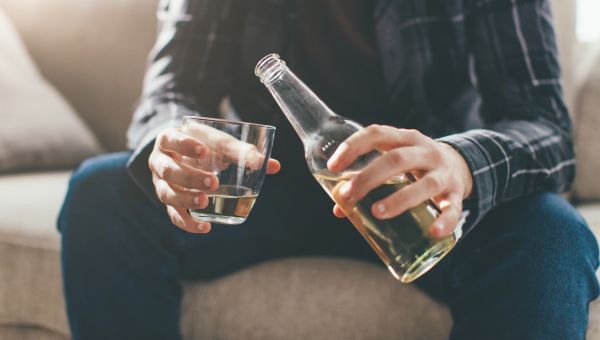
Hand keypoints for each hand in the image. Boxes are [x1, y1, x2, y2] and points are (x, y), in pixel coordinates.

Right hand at [148, 126, 280, 232]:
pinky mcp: (170, 203)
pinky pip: (174, 215)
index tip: (204, 151)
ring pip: (167, 194)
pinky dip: (188, 223)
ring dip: (186, 200)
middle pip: (168, 171)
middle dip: (190, 178)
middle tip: (213, 182)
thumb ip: (244, 152)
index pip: (170, 139)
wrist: (187, 155)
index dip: (185, 145)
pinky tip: (205, 228)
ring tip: (205, 202)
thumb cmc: (206, 145)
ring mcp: (161, 184)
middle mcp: (160, 162)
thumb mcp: (221, 143)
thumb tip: (274, 166)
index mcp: (169, 140)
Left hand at [326, 125, 471, 236]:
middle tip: (348, 195)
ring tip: (376, 213)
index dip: (353, 147)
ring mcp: (444, 172)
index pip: (377, 133)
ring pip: (425, 184)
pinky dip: (444, 220)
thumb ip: (367, 181)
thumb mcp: (394, 164)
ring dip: (399, 199)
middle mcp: (426, 151)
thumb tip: (339, 208)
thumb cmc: (414, 167)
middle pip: (397, 159)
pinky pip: (453, 208)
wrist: (459, 165)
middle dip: (369, 177)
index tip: (333, 166)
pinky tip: (432, 232)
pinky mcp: (457, 194)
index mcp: (405, 138)